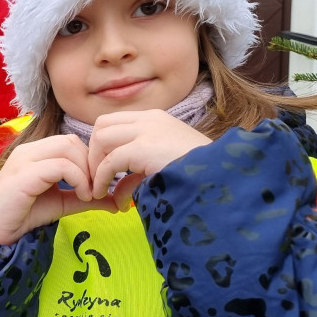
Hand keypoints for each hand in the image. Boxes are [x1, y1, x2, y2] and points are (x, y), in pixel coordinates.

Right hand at [0, 134, 117, 245]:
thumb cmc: (21, 216)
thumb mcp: (61, 203)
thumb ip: (85, 198)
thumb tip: (116, 202)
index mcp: (36, 153)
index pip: (72, 141)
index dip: (90, 160)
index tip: (98, 186)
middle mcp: (29, 150)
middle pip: (72, 141)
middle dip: (91, 164)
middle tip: (96, 190)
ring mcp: (25, 159)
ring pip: (69, 147)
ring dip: (87, 171)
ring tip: (89, 195)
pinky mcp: (24, 174)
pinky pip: (61, 165)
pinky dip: (78, 179)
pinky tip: (82, 196)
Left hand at [86, 110, 211, 199]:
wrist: (224, 176)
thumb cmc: (199, 176)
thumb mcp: (162, 170)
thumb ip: (135, 178)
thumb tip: (116, 197)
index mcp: (155, 119)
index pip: (113, 122)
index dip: (100, 146)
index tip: (101, 170)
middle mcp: (150, 119)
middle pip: (101, 125)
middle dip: (93, 152)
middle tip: (96, 179)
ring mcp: (148, 131)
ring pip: (101, 138)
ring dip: (94, 164)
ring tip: (98, 188)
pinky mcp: (145, 148)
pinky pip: (110, 160)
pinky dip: (101, 178)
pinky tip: (103, 194)